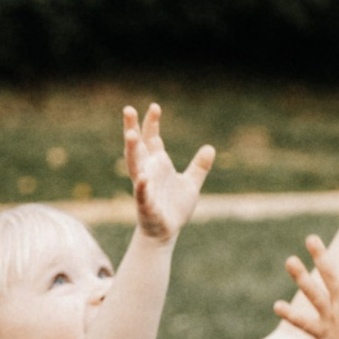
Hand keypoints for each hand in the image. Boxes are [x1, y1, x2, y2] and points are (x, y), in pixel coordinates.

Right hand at [125, 104, 215, 241]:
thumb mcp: (191, 184)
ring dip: (132, 151)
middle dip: (132, 129)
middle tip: (128, 109)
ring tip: (131, 135)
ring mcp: (144, 188)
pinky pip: (142, 194)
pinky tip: (143, 177)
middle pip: (137, 147)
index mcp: (157, 165)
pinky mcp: (146, 205)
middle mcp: (147, 172)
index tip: (155, 106)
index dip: (152, 123)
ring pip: (135, 166)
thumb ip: (199, 167)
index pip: (152, 139)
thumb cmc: (174, 207)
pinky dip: (142, 186)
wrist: (166, 232)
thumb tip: (210, 148)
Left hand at [276, 231, 338, 338]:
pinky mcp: (321, 331)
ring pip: (313, 293)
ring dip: (301, 277)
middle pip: (331, 275)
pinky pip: (303, 323)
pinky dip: (290, 316)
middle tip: (310, 238)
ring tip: (289, 260)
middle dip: (320, 255)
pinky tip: (276, 306)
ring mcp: (331, 316)